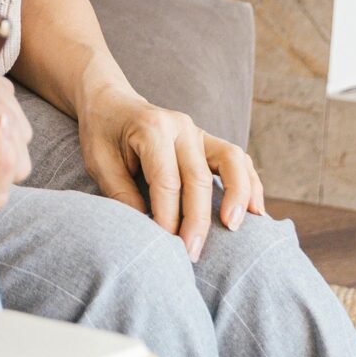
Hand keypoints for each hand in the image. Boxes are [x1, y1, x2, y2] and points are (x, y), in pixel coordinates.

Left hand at [77, 83, 265, 258]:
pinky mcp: (209, 141)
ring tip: (233, 228)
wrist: (111, 102)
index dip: (167, 217)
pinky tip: (257, 212)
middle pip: (198, 178)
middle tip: (191, 254)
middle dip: (197, 221)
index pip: (166, 180)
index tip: (165, 246)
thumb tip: (148, 231)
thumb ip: (121, 193)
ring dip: (237, 197)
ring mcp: (199, 132)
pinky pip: (239, 161)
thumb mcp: (99, 161)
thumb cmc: (102, 133)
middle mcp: (181, 127)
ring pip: (232, 162)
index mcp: (151, 128)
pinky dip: (250, 184)